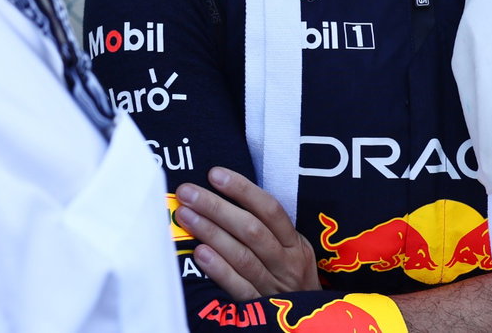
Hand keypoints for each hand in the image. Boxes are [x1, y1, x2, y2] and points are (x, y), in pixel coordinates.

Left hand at [174, 166, 321, 299]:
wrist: (306, 324)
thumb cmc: (289, 279)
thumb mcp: (290, 251)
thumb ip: (266, 228)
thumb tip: (225, 195)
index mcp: (295, 243)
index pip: (270, 209)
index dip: (242, 190)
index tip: (215, 174)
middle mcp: (287, 263)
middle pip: (251, 230)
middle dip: (216, 207)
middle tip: (187, 192)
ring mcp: (274, 286)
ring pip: (242, 255)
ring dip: (211, 232)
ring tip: (185, 215)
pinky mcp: (259, 308)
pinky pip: (238, 287)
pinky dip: (219, 269)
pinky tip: (200, 253)